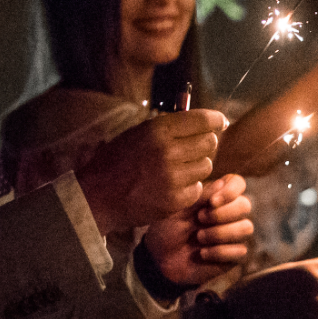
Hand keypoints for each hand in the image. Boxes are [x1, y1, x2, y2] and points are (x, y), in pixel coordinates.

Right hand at [74, 109, 224, 234]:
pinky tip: (172, 185)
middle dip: (205, 144)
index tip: (219, 122)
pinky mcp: (176, 199)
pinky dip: (189, 187)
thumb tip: (201, 121)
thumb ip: (168, 127)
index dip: (215, 120)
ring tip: (178, 169)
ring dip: (197, 166)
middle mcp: (168, 151)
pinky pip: (197, 187)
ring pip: (207, 166)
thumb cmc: (117, 162)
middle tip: (193, 148)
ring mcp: (173, 177)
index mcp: (158, 130)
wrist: (98, 196)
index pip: (203, 119)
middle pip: (210, 142)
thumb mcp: (138, 134)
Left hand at [144, 175, 252, 287]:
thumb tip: (222, 183)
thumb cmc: (168, 229)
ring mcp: (234, 234)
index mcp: (216, 196)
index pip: (237, 183)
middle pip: (245, 205)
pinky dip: (219, 252)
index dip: (231, 191)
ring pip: (246, 228)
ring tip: (199, 237)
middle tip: (199, 219)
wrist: (161, 259)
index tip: (212, 202)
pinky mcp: (235, 254)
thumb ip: (201, 195)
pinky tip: (202, 254)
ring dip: (220, 233)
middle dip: (222, 214)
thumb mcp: (180, 209)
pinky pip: (241, 250)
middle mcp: (229, 213)